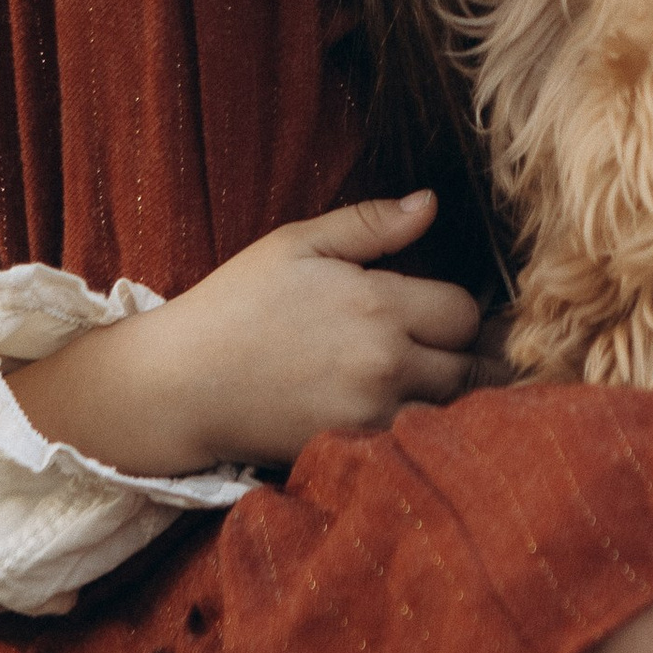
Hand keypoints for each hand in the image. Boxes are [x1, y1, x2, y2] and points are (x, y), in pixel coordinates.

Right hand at [8, 192, 482, 475]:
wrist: (182, 382)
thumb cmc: (236, 303)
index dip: (455, 308)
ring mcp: (372, 413)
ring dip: (447, 396)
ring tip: (425, 380)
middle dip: (462, 355)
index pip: (465, 312)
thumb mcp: (296, 243)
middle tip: (437, 348)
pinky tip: (396, 410)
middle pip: (470, 367)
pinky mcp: (354, 448)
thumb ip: (371, 223)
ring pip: (451, 410)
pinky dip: (419, 429)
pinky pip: (414, 441)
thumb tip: (432, 203)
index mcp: (378, 304)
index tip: (432, 309)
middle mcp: (386, 362)